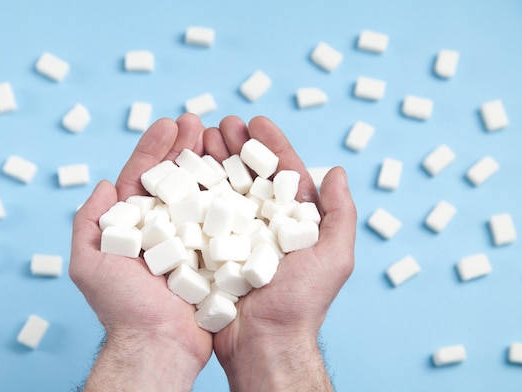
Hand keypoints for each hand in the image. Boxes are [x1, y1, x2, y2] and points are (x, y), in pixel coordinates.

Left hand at [69, 114, 212, 390]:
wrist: (160, 345)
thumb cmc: (122, 308)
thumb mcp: (89, 263)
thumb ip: (89, 222)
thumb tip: (104, 184)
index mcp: (133, 226)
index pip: (142, 178)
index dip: (153, 150)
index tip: (168, 124)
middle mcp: (162, 228)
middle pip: (173, 179)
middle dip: (183, 148)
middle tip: (197, 122)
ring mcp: (189, 239)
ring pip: (199, 193)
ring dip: (207, 163)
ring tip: (218, 136)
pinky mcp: (213, 253)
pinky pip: (221, 219)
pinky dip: (228, 194)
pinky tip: (236, 172)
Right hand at [203, 116, 356, 390]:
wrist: (262, 343)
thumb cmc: (301, 303)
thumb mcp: (334, 257)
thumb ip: (340, 214)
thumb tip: (338, 171)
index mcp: (292, 221)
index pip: (282, 173)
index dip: (271, 145)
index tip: (256, 121)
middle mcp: (262, 223)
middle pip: (248, 174)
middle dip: (234, 146)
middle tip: (220, 124)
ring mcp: (234, 236)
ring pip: (222, 189)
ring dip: (211, 161)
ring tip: (198, 138)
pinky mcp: (209, 249)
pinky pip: (200, 215)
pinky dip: (192, 192)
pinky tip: (181, 171)